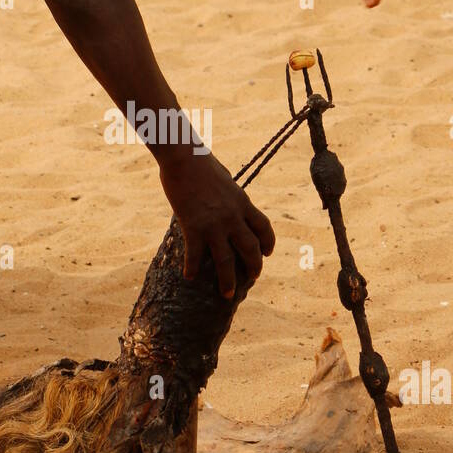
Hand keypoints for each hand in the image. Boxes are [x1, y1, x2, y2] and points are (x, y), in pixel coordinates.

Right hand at [159, 151, 274, 297]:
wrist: (183, 158)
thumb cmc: (200, 162)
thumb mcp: (224, 178)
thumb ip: (228, 195)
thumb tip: (226, 200)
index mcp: (243, 202)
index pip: (264, 227)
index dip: (268, 243)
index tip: (267, 253)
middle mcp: (233, 217)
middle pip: (251, 249)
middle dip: (254, 267)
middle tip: (252, 279)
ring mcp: (214, 224)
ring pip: (227, 260)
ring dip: (228, 280)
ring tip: (227, 295)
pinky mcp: (194, 227)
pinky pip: (195, 255)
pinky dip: (192, 268)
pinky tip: (189, 276)